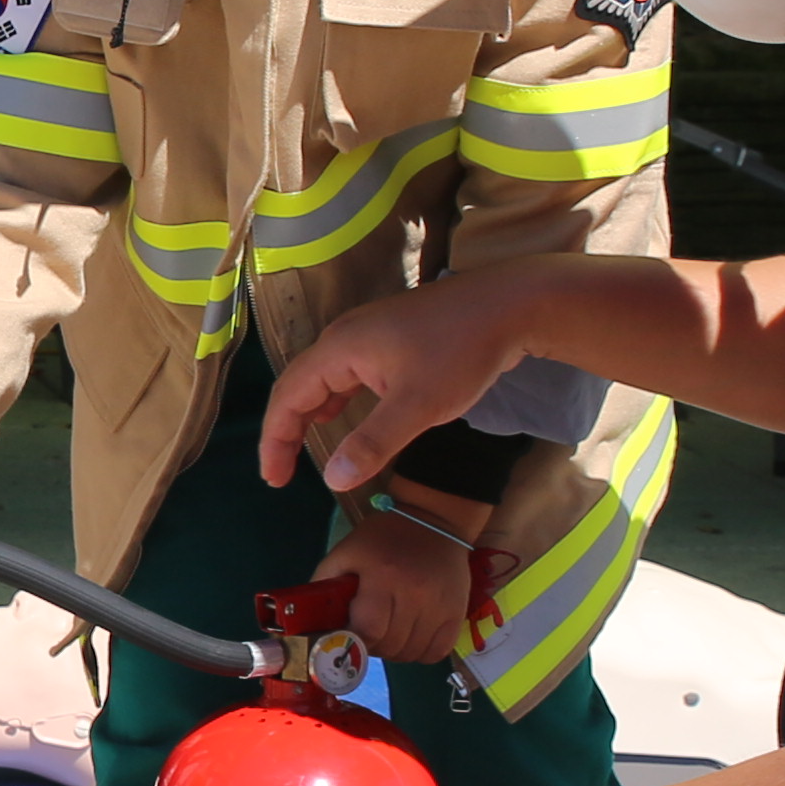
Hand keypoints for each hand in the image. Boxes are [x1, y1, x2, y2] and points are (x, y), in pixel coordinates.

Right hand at [257, 280, 521, 501]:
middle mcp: (345, 337)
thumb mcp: (419, 405)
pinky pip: (347, 374)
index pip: (288, 396)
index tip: (274, 480)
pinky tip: (342, 418)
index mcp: (341, 348)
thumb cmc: (462, 351)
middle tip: (282, 473)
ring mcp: (368, 336)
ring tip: (302, 452)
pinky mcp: (390, 339)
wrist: (509, 305)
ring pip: (323, 379)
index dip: (275, 440)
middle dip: (285, 430)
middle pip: (299, 385)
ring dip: (309, 415)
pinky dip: (335, 402)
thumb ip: (374, 443)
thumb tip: (333, 479)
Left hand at [317, 497, 488, 690]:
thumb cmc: (382, 538)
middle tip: (369, 632)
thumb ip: (325, 584)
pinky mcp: (458, 612)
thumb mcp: (346, 553)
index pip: (368, 632)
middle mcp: (415, 595)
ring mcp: (440, 606)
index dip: (354, 641)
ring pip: (412, 654)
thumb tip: (313, 623)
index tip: (349, 636)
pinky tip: (412, 637)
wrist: (433, 521)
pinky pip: (437, 652)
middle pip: (390, 646)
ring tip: (390, 633)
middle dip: (373, 647)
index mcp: (382, 578)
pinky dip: (421, 652)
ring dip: (396, 651)